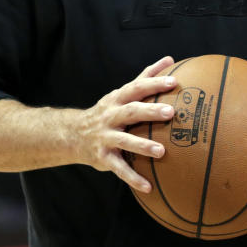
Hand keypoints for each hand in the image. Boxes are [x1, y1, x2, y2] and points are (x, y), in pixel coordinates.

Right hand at [76, 56, 177, 192]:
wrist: (72, 134)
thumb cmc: (109, 111)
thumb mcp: (123, 92)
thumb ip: (146, 76)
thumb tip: (170, 59)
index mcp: (117, 99)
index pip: (137, 87)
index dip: (154, 83)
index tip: (174, 81)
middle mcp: (110, 116)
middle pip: (131, 111)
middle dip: (150, 111)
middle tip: (171, 112)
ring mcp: (105, 137)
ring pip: (124, 141)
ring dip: (142, 146)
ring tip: (161, 152)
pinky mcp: (103, 157)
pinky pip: (119, 168)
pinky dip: (133, 178)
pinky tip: (149, 187)